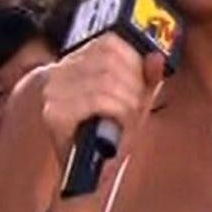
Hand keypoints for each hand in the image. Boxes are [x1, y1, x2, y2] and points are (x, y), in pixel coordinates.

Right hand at [41, 33, 165, 171]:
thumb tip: (157, 57)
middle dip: (134, 84)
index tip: (141, 82)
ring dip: (129, 100)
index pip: (109, 43)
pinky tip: (121, 121)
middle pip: (110, 61)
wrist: (80, 169)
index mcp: (75, 64)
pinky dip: (120, 110)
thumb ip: (146, 78)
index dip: (133, 60)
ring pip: (106, 79)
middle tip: (136, 105)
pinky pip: (98, 99)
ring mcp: (54, 94)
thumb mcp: (132, 100)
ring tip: (129, 116)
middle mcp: (59, 74)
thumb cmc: (107, 132)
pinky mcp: (55, 114)